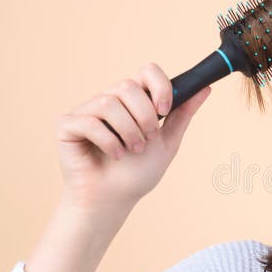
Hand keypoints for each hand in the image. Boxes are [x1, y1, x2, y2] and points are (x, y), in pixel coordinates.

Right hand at [55, 62, 211, 211]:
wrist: (113, 199)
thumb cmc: (137, 173)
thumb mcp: (167, 142)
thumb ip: (182, 114)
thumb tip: (205, 89)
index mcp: (134, 101)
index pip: (147, 71)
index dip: (159, 86)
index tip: (164, 109)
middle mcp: (109, 100)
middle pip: (127, 86)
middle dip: (143, 116)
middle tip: (146, 140)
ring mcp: (86, 111)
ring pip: (109, 103)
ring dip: (127, 131)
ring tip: (131, 151)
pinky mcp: (67, 125)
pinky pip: (89, 121)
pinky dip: (107, 141)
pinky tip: (114, 155)